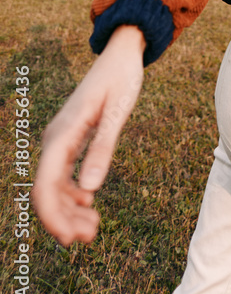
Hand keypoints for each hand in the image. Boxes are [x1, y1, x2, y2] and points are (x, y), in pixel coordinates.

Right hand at [32, 25, 145, 245]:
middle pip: (47, 190)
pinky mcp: (71, 139)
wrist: (122, 54)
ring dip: (69, 210)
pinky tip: (89, 203)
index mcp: (64, 132)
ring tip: (94, 228)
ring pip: (54, 185)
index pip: (45, 184)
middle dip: (63, 219)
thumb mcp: (118, 111)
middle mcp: (55, 138)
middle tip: (91, 238)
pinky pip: (63, 174)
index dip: (52, 216)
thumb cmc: (122, 78)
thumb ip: (104, 147)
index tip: (69, 239)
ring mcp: (61, 139)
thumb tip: (90, 188)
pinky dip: (73, 193)